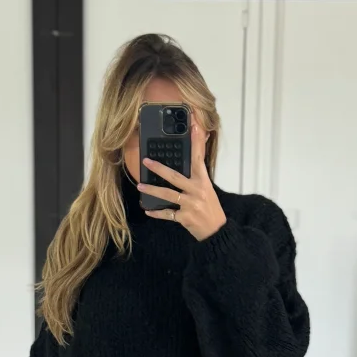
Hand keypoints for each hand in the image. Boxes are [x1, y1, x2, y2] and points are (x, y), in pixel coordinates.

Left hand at [138, 123, 226, 240]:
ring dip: (152, 191)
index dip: (196, 142)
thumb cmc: (210, 208)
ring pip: (168, 195)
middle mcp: (197, 191)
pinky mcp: (185, 218)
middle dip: (159, 168)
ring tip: (140, 186)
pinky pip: (167, 214)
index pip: (198, 158)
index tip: (193, 126)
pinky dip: (157, 213)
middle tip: (146, 161)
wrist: (216, 230)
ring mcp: (190, 205)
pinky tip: (147, 210)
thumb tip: (193, 159)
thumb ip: (198, 174)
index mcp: (203, 181)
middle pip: (175, 177)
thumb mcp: (207, 188)